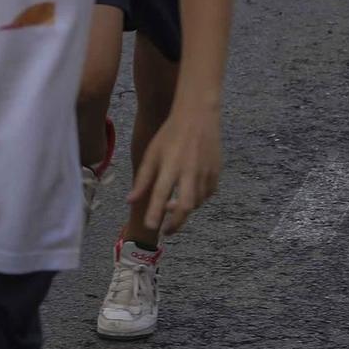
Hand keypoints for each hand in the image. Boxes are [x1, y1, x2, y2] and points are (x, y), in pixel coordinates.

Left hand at [129, 102, 220, 236]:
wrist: (198, 116)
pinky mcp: (216, 172)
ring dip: (185, 210)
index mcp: (170, 165)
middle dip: (176, 223)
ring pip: (197, 202)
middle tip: (166, 232)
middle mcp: (189, 171)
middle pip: (185, 205)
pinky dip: (197, 200)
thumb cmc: (170, 135)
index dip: (155, 213)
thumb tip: (131, 200)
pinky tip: (188, 194)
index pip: (160, 194)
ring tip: (171, 208)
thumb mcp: (151, 154)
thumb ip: (143, 179)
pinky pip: (207, 194)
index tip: (150, 227)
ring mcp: (206, 172)